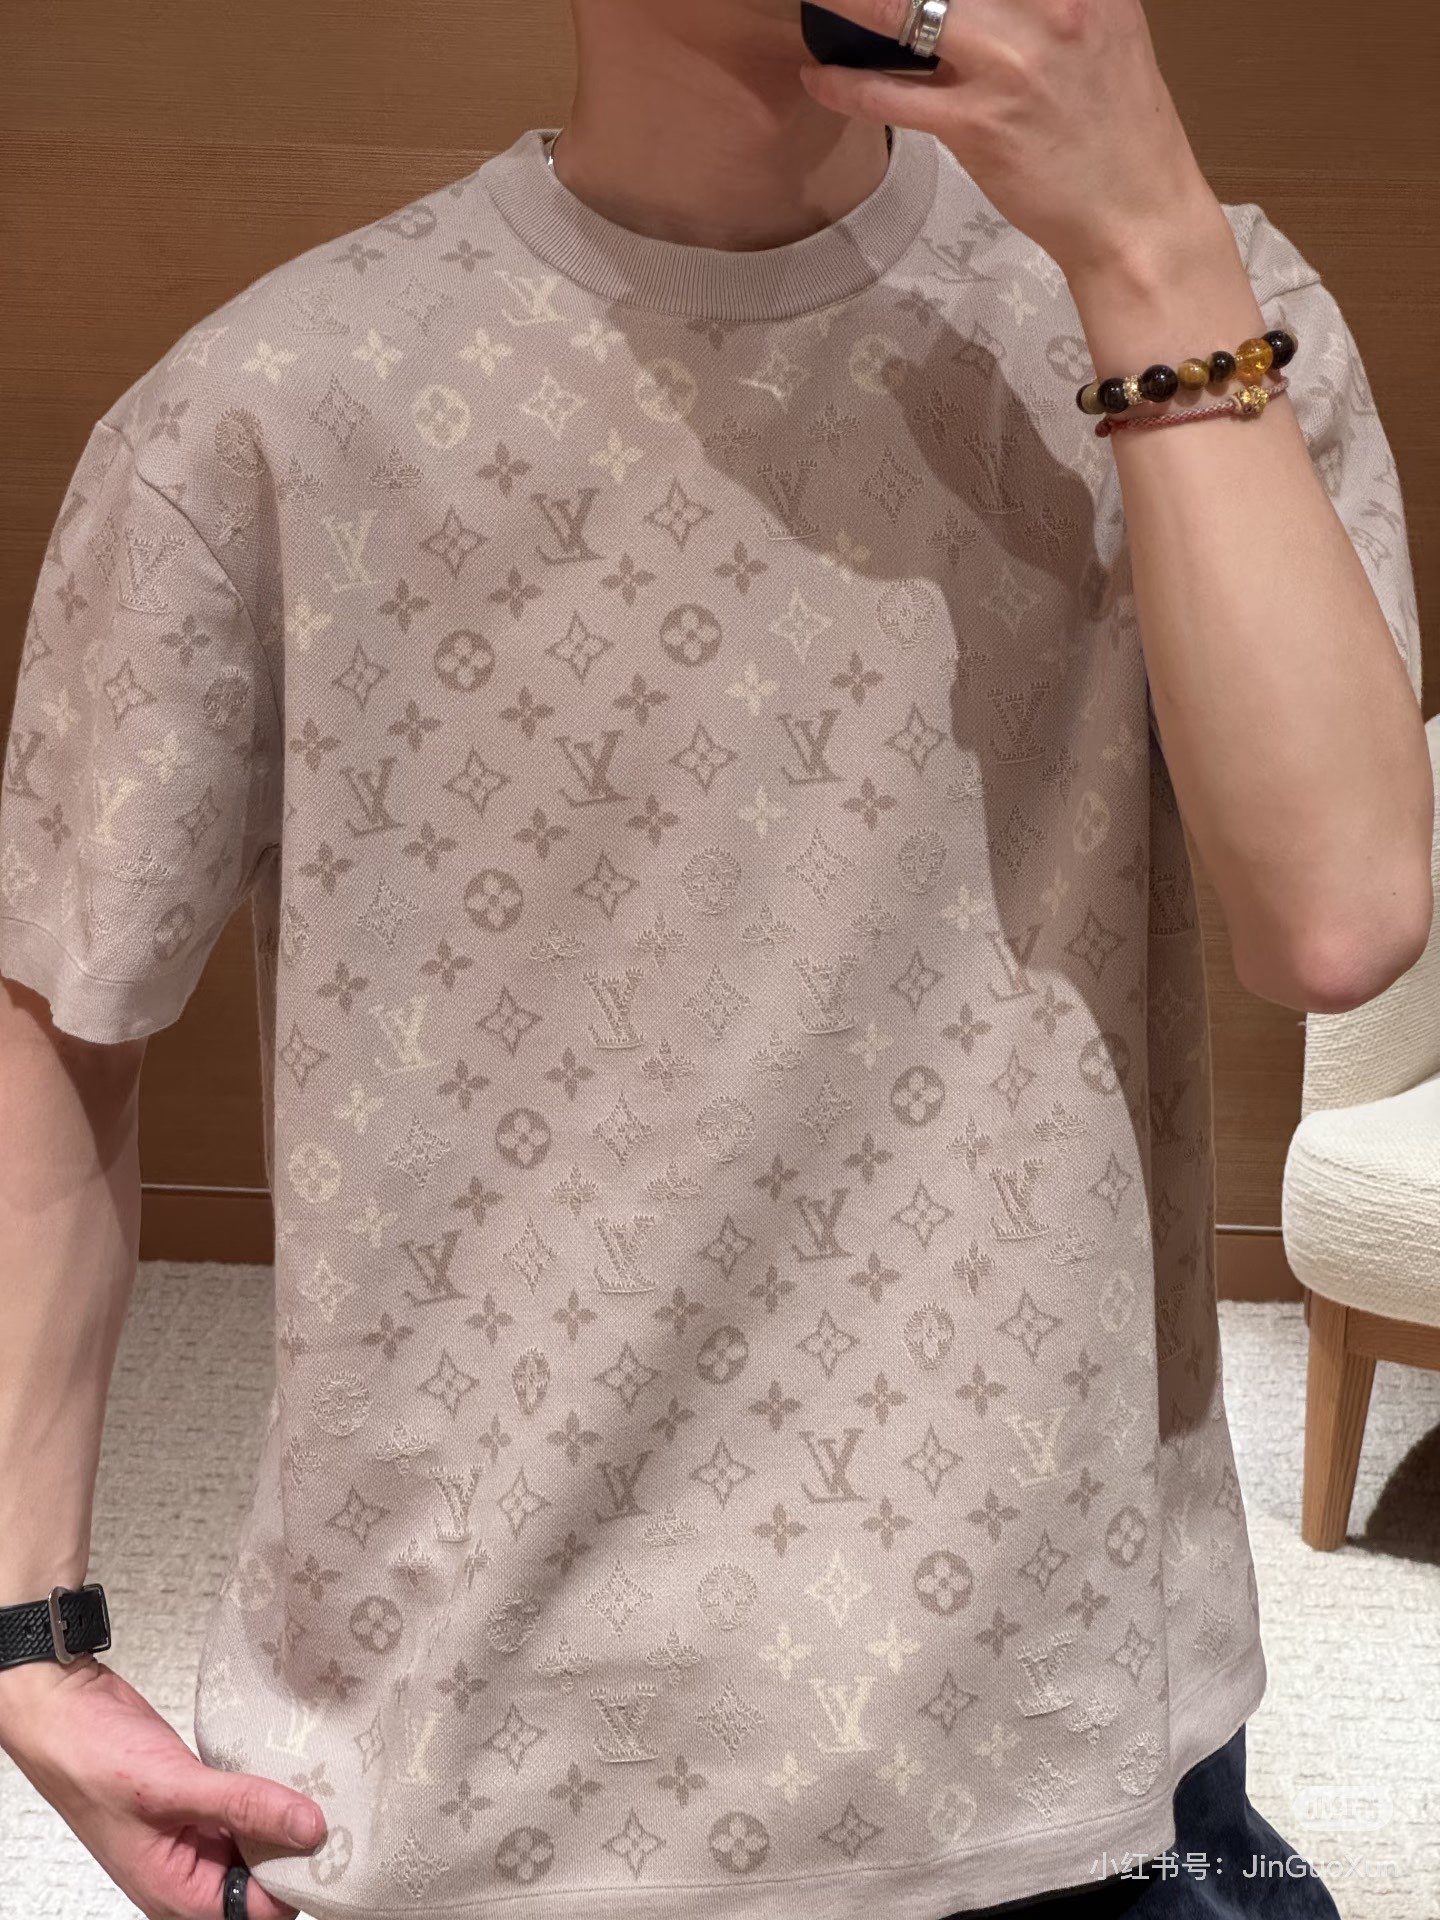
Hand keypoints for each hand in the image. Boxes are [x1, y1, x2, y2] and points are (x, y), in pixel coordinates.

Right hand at [0, 1656, 325, 1919]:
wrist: (65, 1712)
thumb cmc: (93, 1761)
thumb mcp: (173, 1786)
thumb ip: (243, 1807)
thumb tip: (309, 1828)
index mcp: (176, 1894)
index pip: (259, 1910)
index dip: (296, 1878)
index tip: (331, 1837)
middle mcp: (188, 1874)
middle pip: (265, 1878)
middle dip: (295, 1844)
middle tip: (331, 1799)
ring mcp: (195, 1837)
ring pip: (259, 1841)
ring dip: (284, 1815)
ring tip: (317, 1779)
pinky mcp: (200, 1802)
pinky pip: (245, 1808)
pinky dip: (267, 1791)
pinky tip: (290, 1766)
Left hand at [797, 0, 1222, 285]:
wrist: (1136, 215)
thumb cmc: (1115, 127)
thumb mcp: (1102, 27)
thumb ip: (1046, 0)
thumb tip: (980, 0)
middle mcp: (1051, 6)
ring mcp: (1010, 64)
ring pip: (902, 10)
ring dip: (847, 2)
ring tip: (818, 1)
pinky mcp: (978, 124)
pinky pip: (889, 95)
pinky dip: (844, 84)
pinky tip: (819, 77)